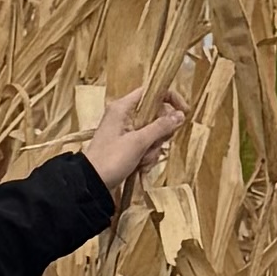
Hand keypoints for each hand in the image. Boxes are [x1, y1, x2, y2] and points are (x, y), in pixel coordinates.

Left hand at [81, 80, 189, 203]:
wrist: (92, 183)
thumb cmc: (112, 159)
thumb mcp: (138, 142)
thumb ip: (161, 127)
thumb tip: (181, 114)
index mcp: (123, 107)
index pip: (152, 92)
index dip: (170, 99)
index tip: (184, 113)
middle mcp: (125, 115)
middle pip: (156, 114)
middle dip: (160, 133)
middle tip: (154, 145)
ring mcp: (126, 131)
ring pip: (153, 132)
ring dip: (153, 148)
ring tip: (143, 160)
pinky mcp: (127, 145)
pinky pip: (146, 145)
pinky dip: (147, 156)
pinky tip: (141, 166)